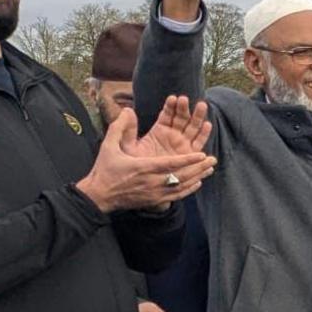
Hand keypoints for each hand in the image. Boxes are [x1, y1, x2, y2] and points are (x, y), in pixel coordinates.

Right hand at [77, 107, 213, 212]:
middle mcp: (151, 182)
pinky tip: (198, 183)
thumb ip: (119, 127)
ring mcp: (154, 193)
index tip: (202, 154)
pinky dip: (189, 190)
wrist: (99, 196)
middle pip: (181, 176)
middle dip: (198, 168)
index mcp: (142, 167)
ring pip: (181, 186)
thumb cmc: (104, 169)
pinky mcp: (154, 201)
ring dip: (197, 177)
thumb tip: (128, 110)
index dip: (187, 160)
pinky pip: (176, 196)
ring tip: (209, 169)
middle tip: (212, 160)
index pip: (170, 164)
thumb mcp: (108, 146)